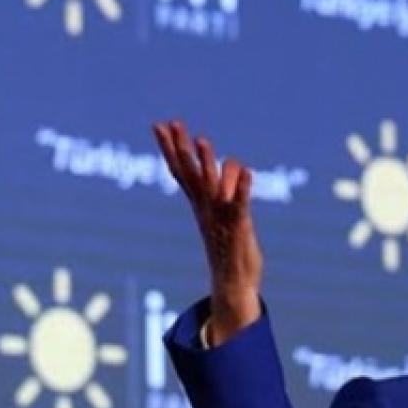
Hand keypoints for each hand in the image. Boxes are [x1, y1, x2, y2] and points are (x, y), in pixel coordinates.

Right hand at [152, 120, 262, 345]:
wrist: (233, 284)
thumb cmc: (232, 248)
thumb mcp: (229, 214)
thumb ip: (228, 190)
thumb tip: (233, 167)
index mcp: (200, 204)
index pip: (182, 171)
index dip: (171, 148)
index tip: (160, 125)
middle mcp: (205, 208)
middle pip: (191, 173)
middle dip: (180, 147)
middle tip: (170, 123)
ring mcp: (220, 218)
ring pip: (211, 186)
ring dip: (207, 163)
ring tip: (202, 140)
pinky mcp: (239, 228)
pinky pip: (240, 205)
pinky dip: (243, 189)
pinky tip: (247, 172)